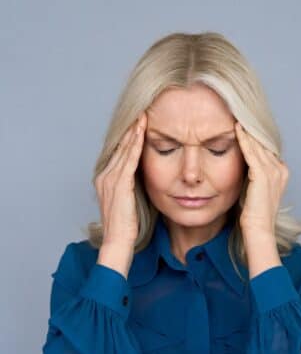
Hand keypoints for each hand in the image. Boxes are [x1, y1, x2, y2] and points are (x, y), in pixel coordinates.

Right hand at [95, 112, 146, 246]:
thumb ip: (130, 184)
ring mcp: (110, 179)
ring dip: (134, 132)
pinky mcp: (119, 184)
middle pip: (120, 147)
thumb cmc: (125, 224)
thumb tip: (140, 174)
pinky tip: (141, 133)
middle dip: (131, 130)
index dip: (128, 138)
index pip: (118, 153)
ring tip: (142, 117)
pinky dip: (135, 145)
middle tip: (140, 113)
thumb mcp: (127, 199)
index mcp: (105, 178)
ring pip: (124, 150)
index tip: (138, 124)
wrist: (117, 241)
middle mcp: (104, 175)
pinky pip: (129, 160)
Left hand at [234, 122, 288, 235]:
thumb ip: (254, 174)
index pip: (266, 148)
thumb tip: (245, 163)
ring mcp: (273, 171)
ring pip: (257, 145)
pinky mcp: (262, 175)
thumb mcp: (256, 188)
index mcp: (281, 172)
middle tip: (240, 114)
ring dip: (247, 131)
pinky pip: (251, 152)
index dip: (255, 137)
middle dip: (251, 130)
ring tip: (237, 117)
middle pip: (263, 144)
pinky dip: (243, 139)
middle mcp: (280, 169)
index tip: (244, 124)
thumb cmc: (254, 212)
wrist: (259, 229)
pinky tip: (236, 129)